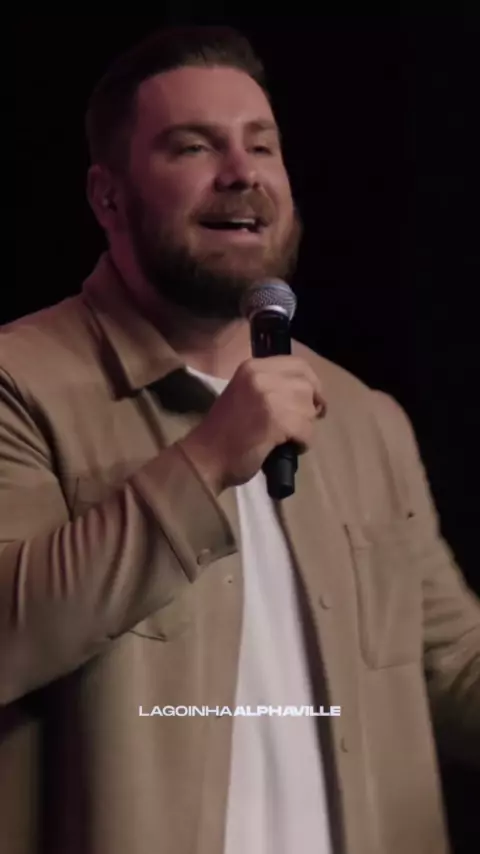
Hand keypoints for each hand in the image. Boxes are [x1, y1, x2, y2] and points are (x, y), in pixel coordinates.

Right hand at [179, 356, 325, 494]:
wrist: (205, 457)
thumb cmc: (224, 431)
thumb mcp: (245, 394)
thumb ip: (271, 386)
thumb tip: (307, 393)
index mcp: (253, 367)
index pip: (299, 364)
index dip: (311, 383)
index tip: (312, 400)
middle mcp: (261, 376)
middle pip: (307, 386)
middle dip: (310, 407)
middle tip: (302, 424)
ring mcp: (269, 397)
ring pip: (309, 408)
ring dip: (305, 427)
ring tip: (289, 438)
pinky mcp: (277, 421)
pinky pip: (306, 430)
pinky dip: (303, 443)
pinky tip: (288, 448)